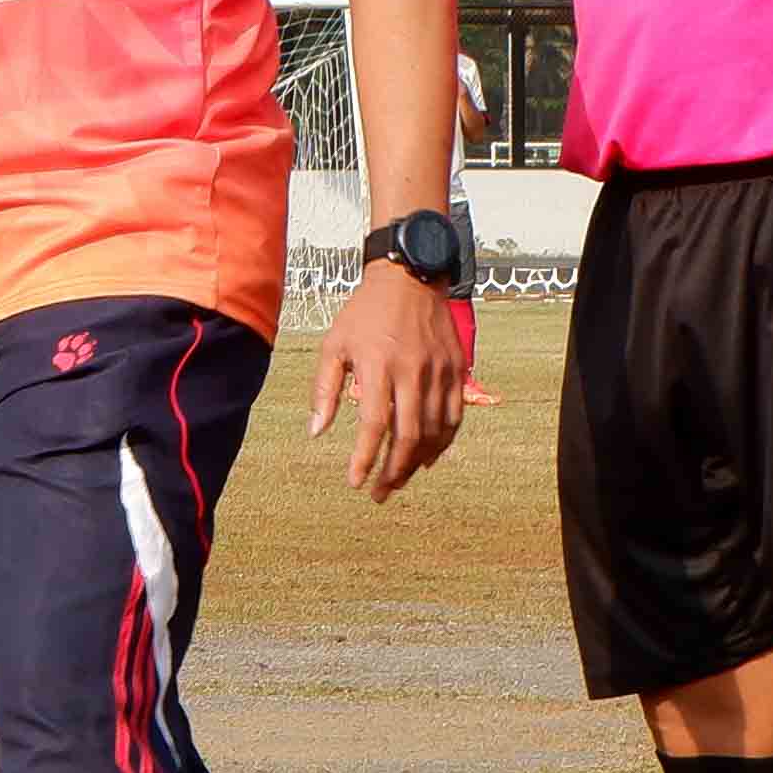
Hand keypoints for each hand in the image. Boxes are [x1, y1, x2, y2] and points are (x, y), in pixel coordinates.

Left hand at [303, 265, 473, 502]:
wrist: (409, 278)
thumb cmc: (365, 313)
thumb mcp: (334, 344)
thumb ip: (324, 390)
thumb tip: (316, 432)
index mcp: (378, 365)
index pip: (374, 425)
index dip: (365, 459)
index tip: (355, 482)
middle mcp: (412, 371)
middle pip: (408, 436)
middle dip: (393, 472)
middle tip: (379, 494)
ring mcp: (439, 371)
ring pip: (434, 432)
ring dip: (416, 463)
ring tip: (398, 480)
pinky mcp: (456, 370)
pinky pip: (454, 417)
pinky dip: (442, 443)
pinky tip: (427, 459)